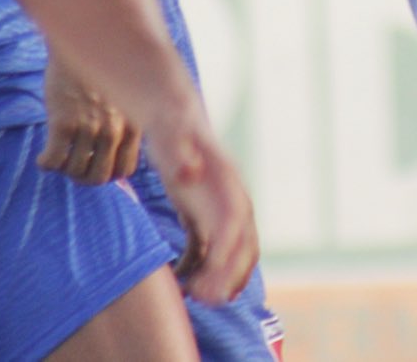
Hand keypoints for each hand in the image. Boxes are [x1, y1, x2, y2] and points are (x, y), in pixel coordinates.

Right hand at [38, 59, 141, 184]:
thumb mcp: (122, 97)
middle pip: (99, 177)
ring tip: (57, 156)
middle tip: (72, 166)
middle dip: (84, 177)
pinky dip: (45, 164)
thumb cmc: (100, 68)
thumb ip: (122, 123)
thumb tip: (109, 151)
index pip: (125, 170)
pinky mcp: (64, 121)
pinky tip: (41, 158)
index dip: (107, 172)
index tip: (94, 164)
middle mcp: (114, 129)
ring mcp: (89, 126)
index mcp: (133, 124)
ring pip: (75, 170)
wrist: (81, 37)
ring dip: (63, 169)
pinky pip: (53, 160)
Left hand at [154, 132, 259, 305]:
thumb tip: (190, 172)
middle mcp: (232, 200)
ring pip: (233, 254)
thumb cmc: (172, 128)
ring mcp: (221, 212)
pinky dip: (203, 271)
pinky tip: (181, 283)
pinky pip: (212, 252)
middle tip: (204, 298)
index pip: (235, 221)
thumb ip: (180, 153)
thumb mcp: (172, 136)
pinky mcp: (207, 219)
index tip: (211, 273)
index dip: (226, 249)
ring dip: (220, 279)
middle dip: (229, 274)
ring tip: (194, 297)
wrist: (173, 119)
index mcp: (227, 182)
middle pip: (244, 244)